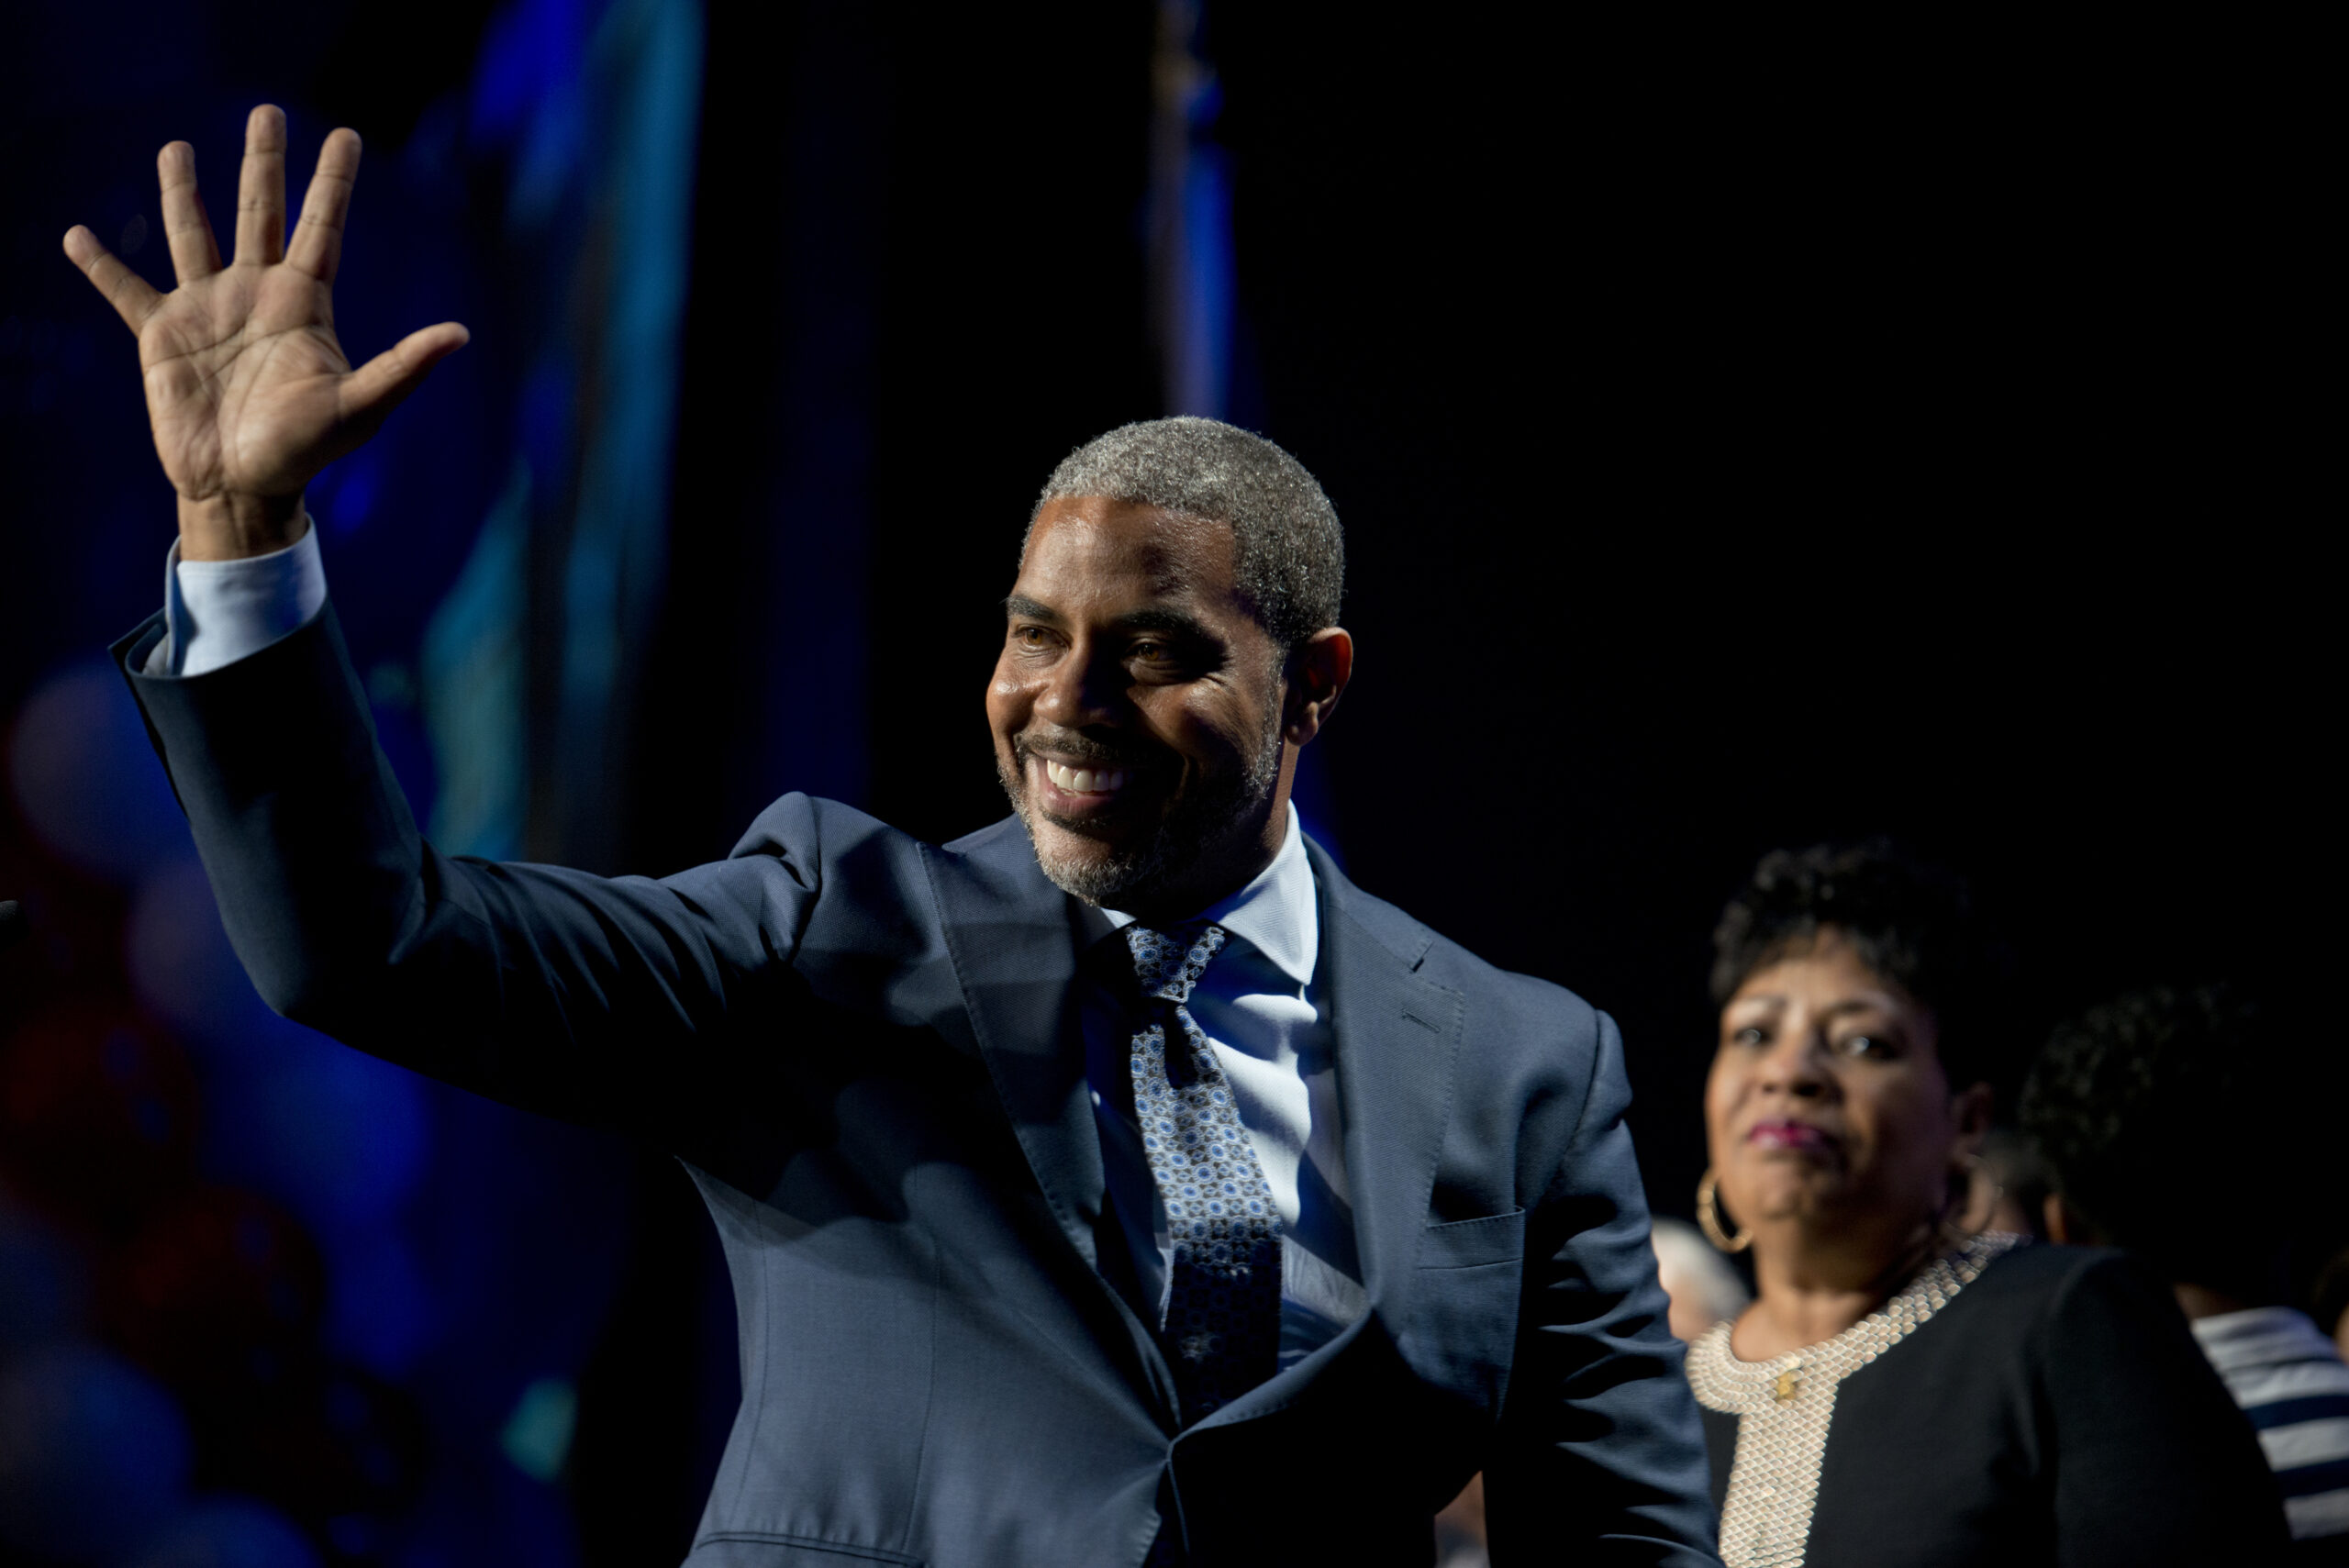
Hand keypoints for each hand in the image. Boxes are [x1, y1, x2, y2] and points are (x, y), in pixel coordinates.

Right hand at [63, 105, 468, 559]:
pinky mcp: (162, 338)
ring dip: (183, 193)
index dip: (332, 181)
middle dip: (263, 163)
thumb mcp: (359, 407)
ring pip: (193, 234)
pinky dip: (101, 267)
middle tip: (268, 111)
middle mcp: (255, 294)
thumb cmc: (307, 450)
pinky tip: (76, 237)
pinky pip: (126, 292)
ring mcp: (207, 311)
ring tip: (176, 147)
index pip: (321, 227)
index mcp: (302, 303)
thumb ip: (403, 366)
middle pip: (260, 212)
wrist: (244, 487)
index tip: (346, 135)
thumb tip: (460, 334)